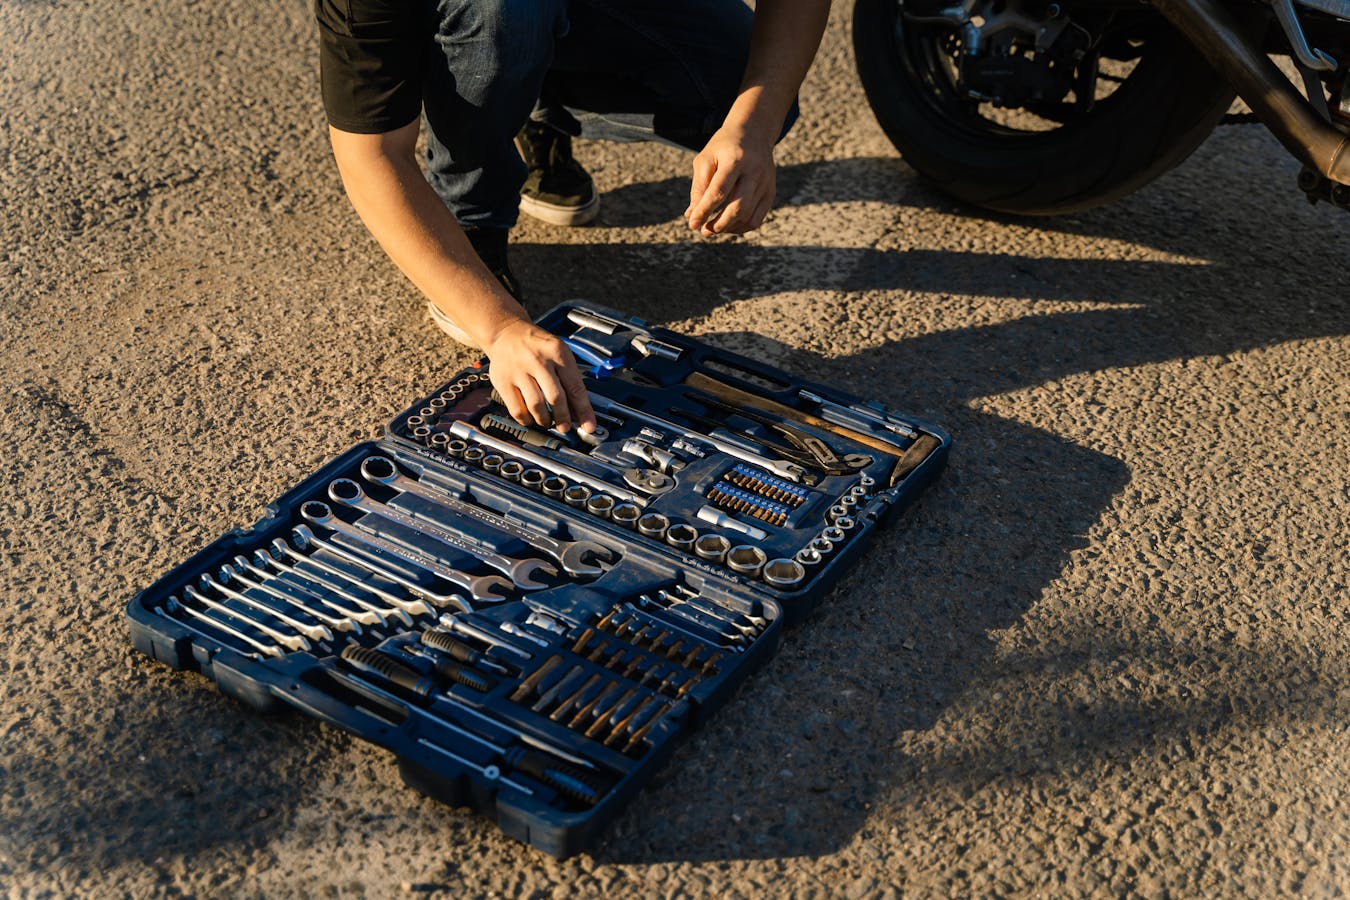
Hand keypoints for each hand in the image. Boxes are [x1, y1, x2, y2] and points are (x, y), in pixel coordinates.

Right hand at [482, 319, 595, 433]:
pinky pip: (517, 409)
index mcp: (557, 352)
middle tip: (565, 427)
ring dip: (545, 420)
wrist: (506, 333)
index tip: (588, 426)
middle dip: (563, 418)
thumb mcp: (558, 353)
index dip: (584, 410)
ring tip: (548, 421)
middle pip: (555, 398)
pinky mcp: (502, 381)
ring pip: (536, 406)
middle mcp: (537, 360)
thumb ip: (569, 379)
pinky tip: (531, 418)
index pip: (575, 387)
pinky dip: (526, 419)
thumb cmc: (536, 346)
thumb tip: (578, 411)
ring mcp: (518, 371)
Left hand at [685, 123, 776, 235]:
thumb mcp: (706, 160)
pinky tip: (728, 226)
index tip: (692, 224)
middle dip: (718, 224)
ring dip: (728, 228)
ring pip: (747, 216)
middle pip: (737, 207)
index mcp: (735, 160)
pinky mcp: (771, 192)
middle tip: (704, 231)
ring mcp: (766, 183)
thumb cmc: (723, 148)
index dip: (704, 211)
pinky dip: (740, 227)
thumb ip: (699, 188)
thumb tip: (692, 216)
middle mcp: (754, 172)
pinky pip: (756, 219)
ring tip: (713, 228)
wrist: (754, 132)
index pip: (719, 192)